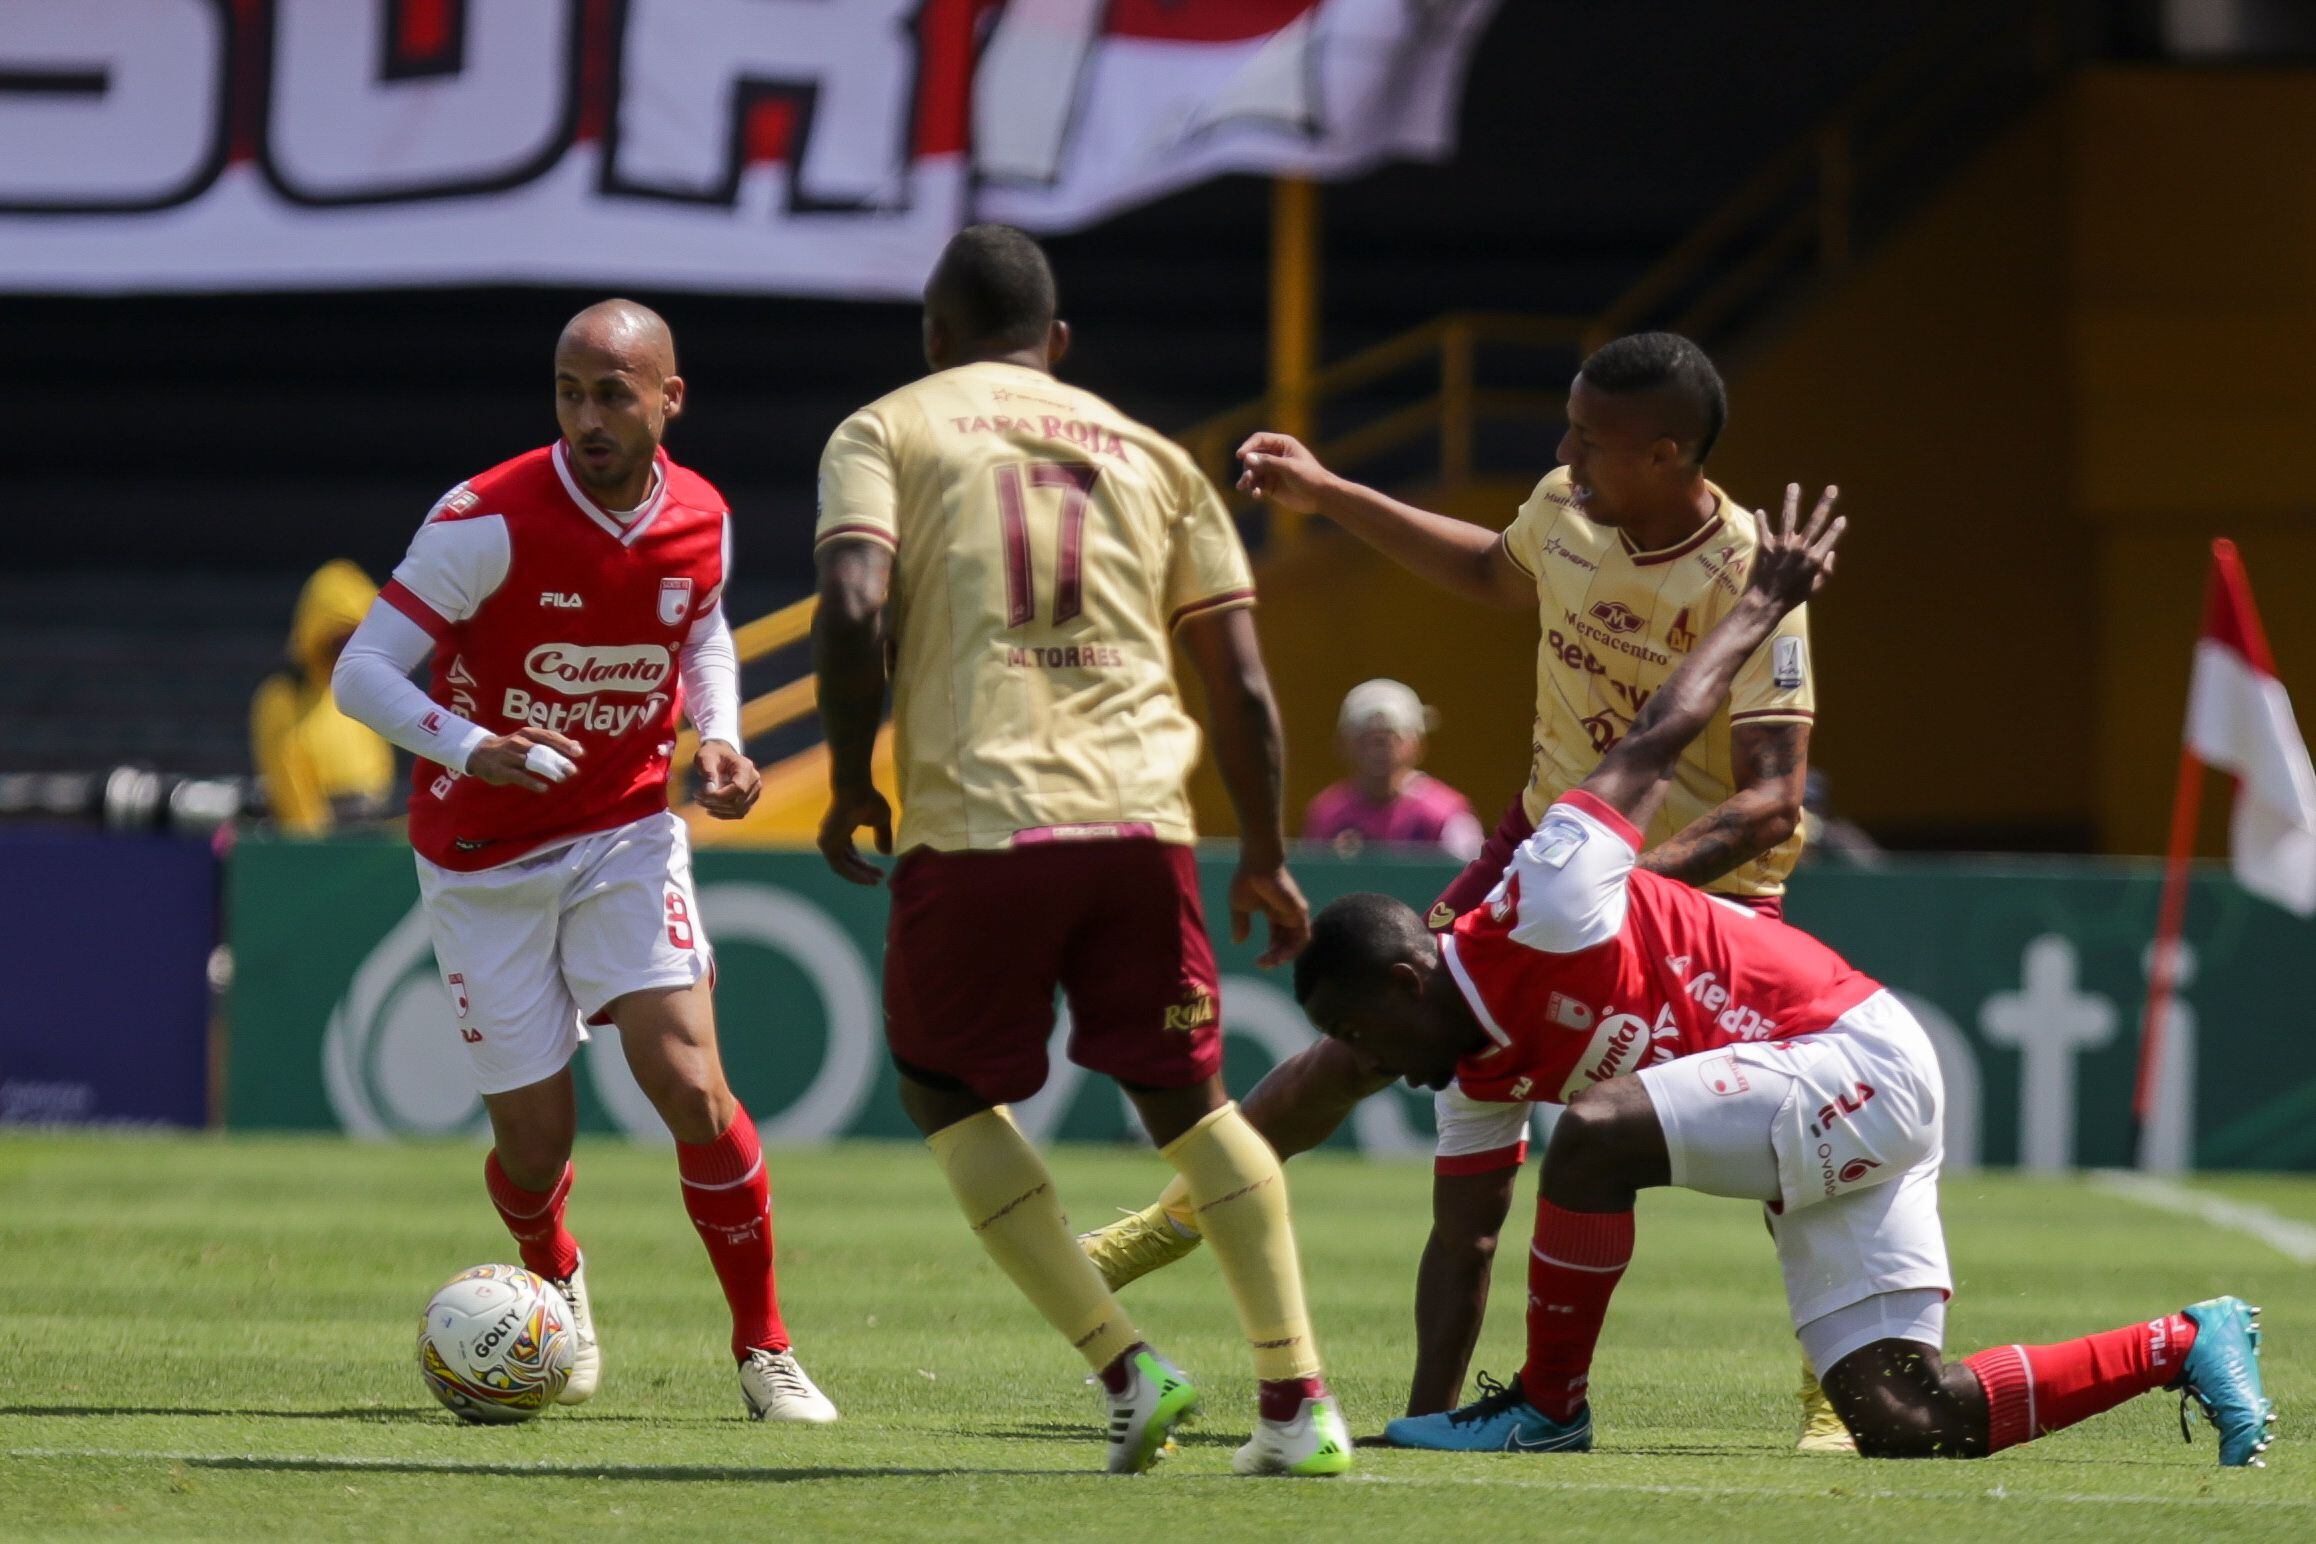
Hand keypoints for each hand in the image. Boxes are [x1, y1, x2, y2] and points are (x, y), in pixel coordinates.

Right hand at [465, 727, 584, 792]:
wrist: (480, 753)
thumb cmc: (513, 747)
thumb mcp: (531, 740)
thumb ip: (553, 744)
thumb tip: (577, 746)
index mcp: (528, 733)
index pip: (549, 736)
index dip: (564, 744)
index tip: (578, 753)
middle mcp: (519, 742)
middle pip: (542, 750)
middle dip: (558, 760)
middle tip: (572, 770)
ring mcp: (509, 756)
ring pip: (531, 762)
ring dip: (547, 770)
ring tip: (561, 778)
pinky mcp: (502, 770)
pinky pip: (519, 776)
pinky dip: (532, 782)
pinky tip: (544, 788)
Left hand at [694, 739, 760, 819]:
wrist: (720, 755)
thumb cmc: (712, 754)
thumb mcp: (705, 757)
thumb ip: (707, 771)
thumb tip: (710, 790)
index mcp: (745, 767)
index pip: (739, 789)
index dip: (720, 796)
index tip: (701, 793)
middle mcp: (754, 780)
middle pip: (738, 802)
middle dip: (715, 803)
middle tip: (697, 796)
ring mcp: (754, 791)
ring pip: (738, 810)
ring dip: (717, 810)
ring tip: (702, 801)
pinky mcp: (750, 800)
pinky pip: (739, 813)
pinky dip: (723, 814)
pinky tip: (710, 808)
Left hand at [819, 782, 892, 884]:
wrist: (855, 789)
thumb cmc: (867, 799)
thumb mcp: (881, 820)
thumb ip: (883, 836)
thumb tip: (887, 854)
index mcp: (841, 830)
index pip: (850, 853)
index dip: (864, 864)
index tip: (879, 872)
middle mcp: (831, 837)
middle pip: (846, 862)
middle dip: (862, 872)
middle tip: (876, 880)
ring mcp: (826, 841)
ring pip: (842, 867)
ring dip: (858, 876)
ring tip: (873, 882)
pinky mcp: (826, 845)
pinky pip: (839, 867)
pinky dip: (852, 874)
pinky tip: (867, 878)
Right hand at [1229, 860, 1310, 968]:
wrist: (1256, 865)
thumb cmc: (1247, 880)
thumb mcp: (1239, 907)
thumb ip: (1240, 924)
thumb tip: (1237, 942)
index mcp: (1275, 914)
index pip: (1278, 939)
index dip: (1271, 952)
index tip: (1258, 962)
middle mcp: (1288, 915)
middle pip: (1288, 943)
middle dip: (1276, 957)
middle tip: (1263, 964)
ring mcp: (1295, 914)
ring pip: (1297, 944)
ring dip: (1285, 956)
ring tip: (1270, 962)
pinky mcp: (1300, 912)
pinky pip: (1302, 937)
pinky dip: (1292, 949)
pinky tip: (1278, 955)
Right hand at [1234, 432, 1334, 513]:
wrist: (1321, 496)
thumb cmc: (1310, 477)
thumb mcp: (1289, 467)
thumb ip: (1268, 461)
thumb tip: (1247, 458)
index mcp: (1282, 444)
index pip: (1259, 440)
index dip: (1248, 446)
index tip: (1240, 456)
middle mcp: (1275, 455)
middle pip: (1252, 457)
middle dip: (1248, 467)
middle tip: (1248, 478)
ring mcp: (1272, 471)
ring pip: (1252, 472)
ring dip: (1247, 479)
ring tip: (1245, 487)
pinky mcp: (1271, 486)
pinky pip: (1256, 485)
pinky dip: (1254, 489)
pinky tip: (1256, 495)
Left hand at [1746, 483, 1844, 615]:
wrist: (1766, 602)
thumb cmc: (1793, 597)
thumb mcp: (1816, 587)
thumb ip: (1827, 570)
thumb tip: (1831, 552)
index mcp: (1815, 558)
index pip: (1830, 537)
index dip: (1837, 527)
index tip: (1842, 518)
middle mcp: (1800, 547)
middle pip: (1815, 520)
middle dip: (1825, 503)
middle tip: (1832, 488)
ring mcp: (1782, 545)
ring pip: (1789, 517)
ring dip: (1792, 500)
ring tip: (1794, 486)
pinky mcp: (1765, 546)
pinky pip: (1763, 529)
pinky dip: (1761, 520)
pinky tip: (1761, 512)